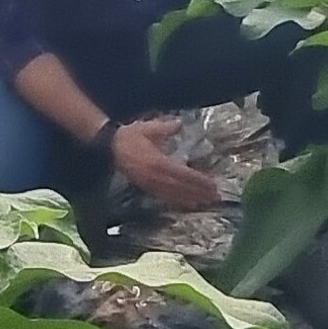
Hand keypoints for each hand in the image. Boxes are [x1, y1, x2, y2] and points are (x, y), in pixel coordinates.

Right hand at [107, 115, 221, 212]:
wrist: (112, 146)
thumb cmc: (131, 136)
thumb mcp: (148, 128)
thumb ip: (166, 127)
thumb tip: (178, 124)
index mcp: (158, 162)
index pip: (183, 174)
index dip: (198, 181)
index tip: (212, 184)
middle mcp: (155, 176)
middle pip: (181, 188)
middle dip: (199, 193)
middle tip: (215, 198)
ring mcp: (150, 184)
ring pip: (174, 195)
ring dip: (191, 200)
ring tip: (206, 203)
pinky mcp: (146, 188)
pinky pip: (164, 198)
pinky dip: (177, 202)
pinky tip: (187, 204)